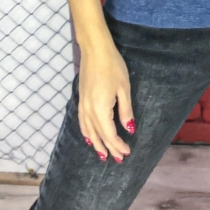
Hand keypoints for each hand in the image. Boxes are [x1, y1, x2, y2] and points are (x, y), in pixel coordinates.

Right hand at [77, 40, 134, 162]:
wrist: (95, 49)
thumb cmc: (113, 66)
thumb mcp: (124, 88)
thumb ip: (125, 110)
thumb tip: (129, 129)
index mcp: (100, 109)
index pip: (110, 134)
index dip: (118, 145)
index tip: (127, 152)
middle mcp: (89, 111)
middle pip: (99, 135)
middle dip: (109, 148)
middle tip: (119, 159)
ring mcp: (82, 105)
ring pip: (88, 131)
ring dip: (96, 144)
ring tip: (103, 154)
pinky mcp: (80, 100)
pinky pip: (82, 122)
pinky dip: (87, 133)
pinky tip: (90, 137)